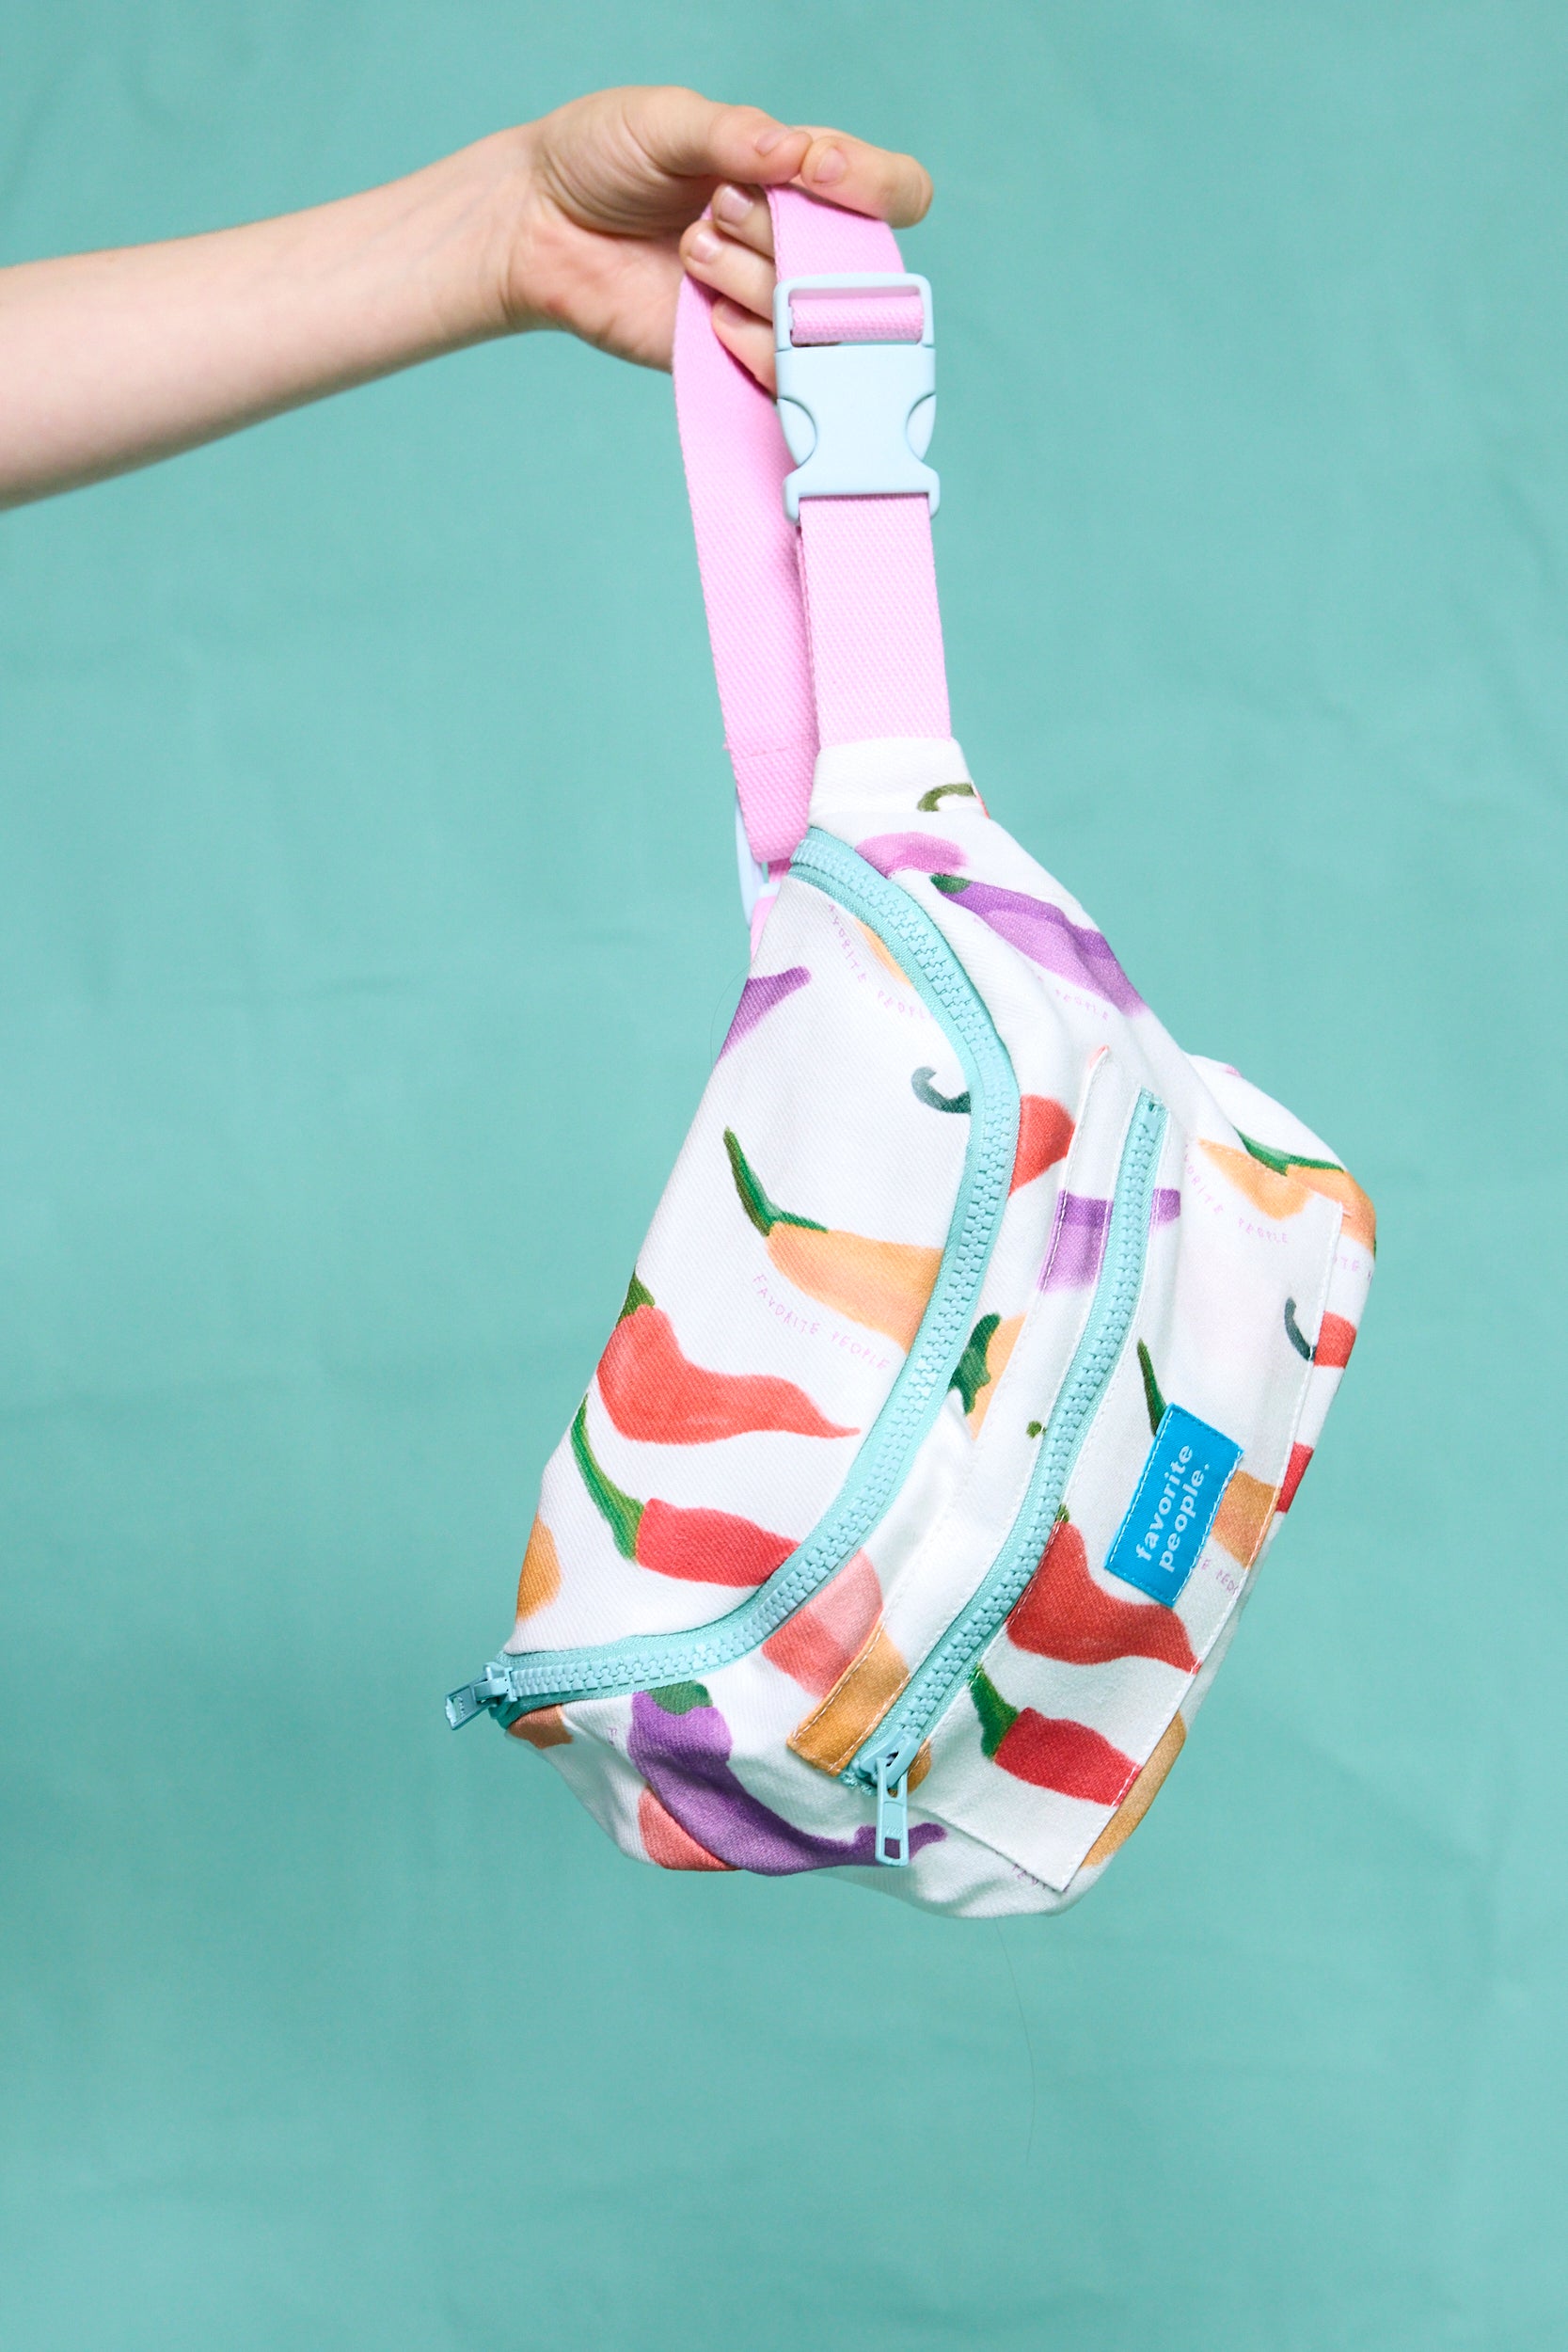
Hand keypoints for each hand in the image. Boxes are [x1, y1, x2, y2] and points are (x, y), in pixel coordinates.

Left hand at [498, 85, 930, 390]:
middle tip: (715, 210)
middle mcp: (797, 244)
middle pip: (857, 263)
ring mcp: (769, 306)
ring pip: (819, 322)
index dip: (872, 187)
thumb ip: (736, 134)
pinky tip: (714, 321)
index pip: (890, 191)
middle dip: (787, 235)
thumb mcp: (666, 119)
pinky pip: (786, 380)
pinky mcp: (733, 358)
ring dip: (758, 283)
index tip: (813, 173)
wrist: (534, 225)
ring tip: (692, 252)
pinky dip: (761, 352)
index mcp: (799, 176)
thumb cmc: (600, 156)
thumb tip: (802, 155)